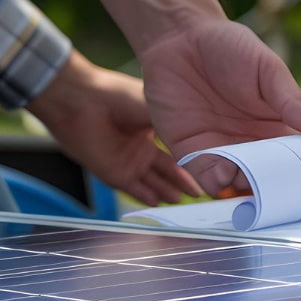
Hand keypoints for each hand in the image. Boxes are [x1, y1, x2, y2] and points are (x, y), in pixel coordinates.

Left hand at [26, 53, 202, 205]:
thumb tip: (203, 142)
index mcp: (152, 128)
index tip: (216, 168)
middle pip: (169, 170)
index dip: (195, 160)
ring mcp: (129, 161)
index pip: (177, 149)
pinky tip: (161, 203)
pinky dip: (147, 197)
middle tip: (207, 193)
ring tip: (188, 203)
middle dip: (186, 181)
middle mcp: (141, 147)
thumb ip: (177, 128)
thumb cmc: (119, 97)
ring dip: (170, 192)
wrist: (84, 102)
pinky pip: (135, 190)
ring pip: (155, 182)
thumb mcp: (156, 109)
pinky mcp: (115, 173)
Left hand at [137, 19, 300, 193]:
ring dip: (244, 187)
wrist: (179, 37)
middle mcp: (251, 143)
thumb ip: (292, 101)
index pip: (296, 156)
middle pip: (268, 177)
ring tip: (248, 180)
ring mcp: (222, 150)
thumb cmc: (228, 47)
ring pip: (238, 184)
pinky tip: (223, 176)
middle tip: (277, 184)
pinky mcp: (192, 152)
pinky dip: (216, 184)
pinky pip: (207, 179)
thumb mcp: (268, 70)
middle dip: (273, 185)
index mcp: (276, 125)